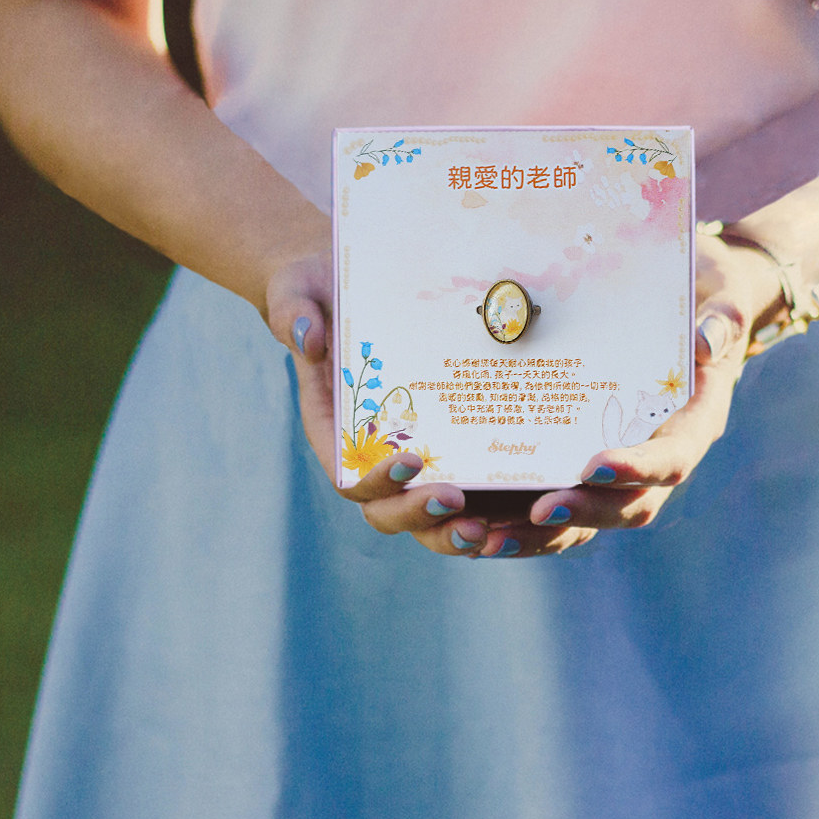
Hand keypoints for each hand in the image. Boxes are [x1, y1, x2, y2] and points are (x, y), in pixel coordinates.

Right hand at [264, 254, 492, 555]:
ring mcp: (409, 454)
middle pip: (388, 509)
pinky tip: (523, 504)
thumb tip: (311, 339)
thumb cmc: (314, 291)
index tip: (409, 461)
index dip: (376, 479)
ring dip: (452, 531)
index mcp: (333, 428)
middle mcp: (370, 453)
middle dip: (419, 517)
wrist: (344, 285)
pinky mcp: (445, 443)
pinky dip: (486, 507)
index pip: (348, 472)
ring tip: (486, 533)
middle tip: (455, 505)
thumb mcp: (298, 291)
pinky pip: (464, 486)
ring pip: (426, 515)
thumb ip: (295, 314)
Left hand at [461, 233, 787, 556]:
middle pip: (624, 506)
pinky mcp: (582, 468)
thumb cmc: (704, 300)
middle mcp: (657, 459)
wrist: (690, 310)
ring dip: (536, 534)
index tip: (595, 465)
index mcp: (692, 425)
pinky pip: (552, 505)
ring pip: (583, 521)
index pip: (671, 460)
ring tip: (484, 537)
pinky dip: (513, 519)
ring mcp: (619, 471)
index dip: (638, 470)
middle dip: (581, 513)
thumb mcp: (722, 295)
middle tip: (537, 510)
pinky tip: (469, 522)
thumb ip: (720, 319)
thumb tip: (707, 339)